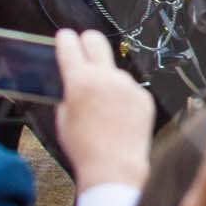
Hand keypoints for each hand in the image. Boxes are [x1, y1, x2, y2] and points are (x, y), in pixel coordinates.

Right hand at [51, 29, 153, 189]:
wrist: (114, 167)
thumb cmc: (85, 148)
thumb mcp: (63, 118)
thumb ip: (66, 92)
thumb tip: (70, 78)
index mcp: (80, 81)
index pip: (70, 45)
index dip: (65, 40)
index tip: (65, 38)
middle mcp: (105, 77)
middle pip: (96, 40)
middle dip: (87, 41)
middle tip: (83, 49)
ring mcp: (127, 85)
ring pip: (113, 70)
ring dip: (106, 78)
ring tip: (102, 105)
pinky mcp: (143, 96)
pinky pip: (129, 88)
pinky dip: (122, 96)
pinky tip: (118, 115)